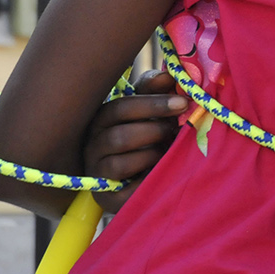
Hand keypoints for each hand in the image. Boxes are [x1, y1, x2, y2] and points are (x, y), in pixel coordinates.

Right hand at [82, 70, 185, 214]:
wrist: (139, 177)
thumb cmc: (147, 133)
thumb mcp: (150, 108)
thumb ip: (157, 89)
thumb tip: (170, 75)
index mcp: (102, 120)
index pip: (121, 107)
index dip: (153, 104)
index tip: (182, 103)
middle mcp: (92, 146)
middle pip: (120, 136)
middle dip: (154, 131)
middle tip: (174, 130)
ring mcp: (96, 173)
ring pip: (120, 163)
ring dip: (151, 155)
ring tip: (166, 152)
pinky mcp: (105, 198)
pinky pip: (126, 191)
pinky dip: (147, 180)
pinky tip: (160, 172)